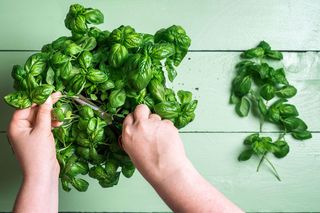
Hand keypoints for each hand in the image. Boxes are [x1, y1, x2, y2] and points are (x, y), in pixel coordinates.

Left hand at [7, 92, 61, 179]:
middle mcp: (21, 129)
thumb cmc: (39, 155)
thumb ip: (45, 112)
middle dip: (46, 105)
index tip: (48, 91)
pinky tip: (59, 122)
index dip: (37, 98)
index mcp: (16, 126)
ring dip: (51, 114)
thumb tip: (47, 98)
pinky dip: (52, 122)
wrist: (43, 174)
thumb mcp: (43, 130)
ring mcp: (30, 134)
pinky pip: (44, 126)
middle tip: (58, 96)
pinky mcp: (39, 139)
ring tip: (61, 112)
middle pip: (33, 111)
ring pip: (40, 118)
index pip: (25, 106)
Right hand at [122, 104, 243, 211]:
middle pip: (140, 108)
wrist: (166, 171)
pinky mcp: (167, 124)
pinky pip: (167, 122)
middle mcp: (139, 126)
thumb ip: (133, 137)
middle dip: (145, 112)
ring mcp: (154, 123)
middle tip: (149, 121)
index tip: (139, 123)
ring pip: (156, 116)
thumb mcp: (132, 152)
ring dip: (158, 124)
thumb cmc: (149, 166)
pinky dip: (168, 129)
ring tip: (161, 139)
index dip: (135, 119)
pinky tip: (168, 140)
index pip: (129, 117)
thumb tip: (136, 130)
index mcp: (128, 133)